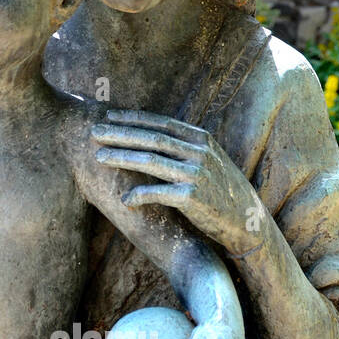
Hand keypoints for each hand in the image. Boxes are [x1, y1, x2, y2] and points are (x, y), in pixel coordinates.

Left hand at [92, 109, 260, 255]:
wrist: (245, 220)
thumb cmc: (221, 191)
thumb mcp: (208, 161)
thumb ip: (185, 147)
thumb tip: (154, 138)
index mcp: (201, 139)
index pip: (161, 123)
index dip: (133, 118)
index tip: (109, 117)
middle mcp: (199, 152)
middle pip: (151, 138)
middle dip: (120, 134)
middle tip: (93, 132)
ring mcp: (196, 174)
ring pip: (150, 161)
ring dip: (121, 158)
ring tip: (98, 157)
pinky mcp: (192, 198)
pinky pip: (157, 193)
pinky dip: (138, 195)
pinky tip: (124, 199)